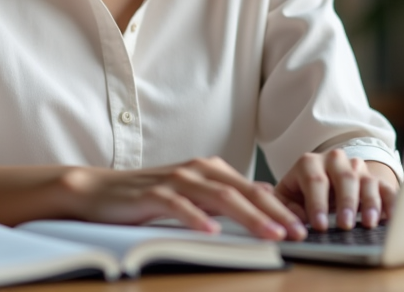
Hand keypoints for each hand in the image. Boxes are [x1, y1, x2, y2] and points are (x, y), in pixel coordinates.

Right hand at [58, 156, 307, 240]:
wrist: (99, 191)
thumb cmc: (149, 197)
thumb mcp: (192, 196)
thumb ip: (222, 200)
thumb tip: (263, 209)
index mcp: (210, 170)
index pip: (254, 188)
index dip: (281, 207)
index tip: (303, 226)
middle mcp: (197, 169)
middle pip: (244, 191)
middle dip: (276, 212)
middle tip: (299, 233)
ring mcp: (175, 179)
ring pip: (219, 197)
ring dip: (249, 217)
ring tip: (271, 234)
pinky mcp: (152, 194)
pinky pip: (179, 206)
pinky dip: (197, 218)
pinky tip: (213, 232)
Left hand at [274, 150, 399, 232]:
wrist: (320, 183)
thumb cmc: (300, 194)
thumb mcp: (286, 198)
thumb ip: (286, 208)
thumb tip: (295, 222)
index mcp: (310, 163)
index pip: (315, 180)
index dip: (317, 203)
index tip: (320, 225)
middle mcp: (335, 160)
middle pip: (344, 177)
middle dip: (345, 202)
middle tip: (345, 225)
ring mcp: (357, 168)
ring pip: (366, 180)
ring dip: (369, 203)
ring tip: (368, 223)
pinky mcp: (375, 179)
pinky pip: (386, 188)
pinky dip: (391, 203)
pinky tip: (390, 219)